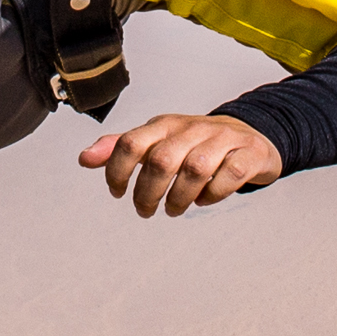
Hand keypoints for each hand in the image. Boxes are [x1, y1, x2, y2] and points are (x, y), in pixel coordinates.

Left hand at [78, 113, 282, 216]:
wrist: (252, 137)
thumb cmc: (197, 144)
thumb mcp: (158, 141)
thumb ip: (122, 148)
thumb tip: (85, 158)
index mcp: (166, 124)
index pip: (131, 142)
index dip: (117, 171)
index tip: (117, 192)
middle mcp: (193, 128)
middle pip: (161, 160)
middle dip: (147, 193)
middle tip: (144, 211)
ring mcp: (224, 139)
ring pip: (195, 169)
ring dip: (178, 198)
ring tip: (172, 210)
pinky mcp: (248, 154)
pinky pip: (229, 176)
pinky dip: (212, 195)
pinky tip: (203, 200)